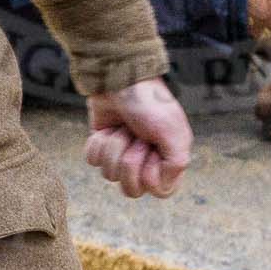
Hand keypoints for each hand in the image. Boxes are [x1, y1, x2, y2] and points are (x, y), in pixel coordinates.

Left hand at [83, 76, 191, 198]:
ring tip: (123, 127)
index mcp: (167, 158)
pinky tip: (108, 128)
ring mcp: (122, 154)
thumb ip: (177, 163)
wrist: (120, 78)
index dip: (152, 177)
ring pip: (110, 174)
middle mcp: (145, 160)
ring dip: (115, 147)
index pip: (160, 191)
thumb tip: (160, 186)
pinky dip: (99, 143)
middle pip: (132, 189)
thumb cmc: (150, 103)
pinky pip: (93, 161)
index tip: (152, 154)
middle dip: (129, 161)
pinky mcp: (102, 146)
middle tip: (135, 137)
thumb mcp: (172, 131)